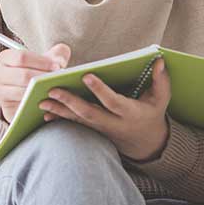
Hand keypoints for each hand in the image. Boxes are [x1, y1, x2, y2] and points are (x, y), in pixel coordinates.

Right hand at [0, 43, 71, 123]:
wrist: (21, 91)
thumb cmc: (33, 72)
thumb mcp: (44, 60)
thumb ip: (57, 54)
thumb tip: (61, 60)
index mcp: (4, 57)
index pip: (22, 57)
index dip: (41, 61)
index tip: (57, 66)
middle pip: (23, 75)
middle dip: (43, 77)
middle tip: (57, 80)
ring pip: (22, 92)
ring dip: (40, 91)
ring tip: (54, 89)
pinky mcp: (4, 105)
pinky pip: (22, 104)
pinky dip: (35, 102)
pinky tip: (47, 100)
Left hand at [39, 56, 171, 161]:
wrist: (146, 143)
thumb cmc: (151, 114)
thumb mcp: (161, 99)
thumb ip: (161, 81)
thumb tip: (160, 61)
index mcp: (130, 113)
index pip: (113, 102)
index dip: (100, 90)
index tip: (86, 75)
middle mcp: (113, 123)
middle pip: (89, 113)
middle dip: (70, 101)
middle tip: (53, 89)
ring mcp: (101, 129)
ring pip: (78, 120)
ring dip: (59, 111)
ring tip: (42, 101)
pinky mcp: (93, 130)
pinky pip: (75, 125)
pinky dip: (60, 119)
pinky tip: (45, 114)